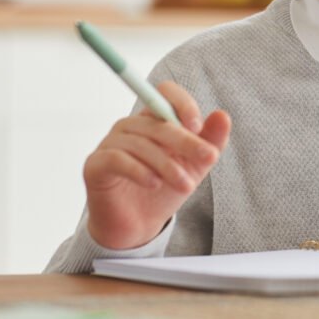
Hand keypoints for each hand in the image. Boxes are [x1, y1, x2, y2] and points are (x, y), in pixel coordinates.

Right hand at [83, 81, 231, 249]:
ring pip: (142, 144)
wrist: (137, 226)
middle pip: (158, 122)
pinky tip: (155, 184)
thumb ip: (211, 140)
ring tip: (186, 185)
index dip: (183, 104)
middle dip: (187, 141)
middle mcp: (130, 125)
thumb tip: (223, 115)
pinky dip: (139, 171)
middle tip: (209, 158)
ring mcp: (110, 143)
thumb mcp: (195, 165)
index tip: (198, 126)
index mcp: (154, 118)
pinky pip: (118, 160)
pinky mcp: (95, 164)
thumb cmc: (165, 188)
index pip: (165, 92)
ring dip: (168, 165)